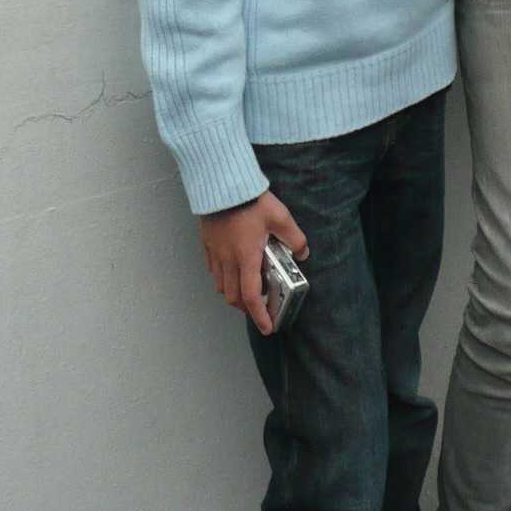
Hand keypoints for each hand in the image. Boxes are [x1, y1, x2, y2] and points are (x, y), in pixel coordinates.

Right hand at [198, 192, 308, 336]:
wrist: (222, 184)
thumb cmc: (250, 200)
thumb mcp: (280, 217)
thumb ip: (295, 238)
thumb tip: (303, 253)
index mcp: (247, 257)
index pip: (252, 297)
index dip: (260, 316)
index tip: (267, 327)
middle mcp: (228, 260)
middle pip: (234, 297)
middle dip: (247, 308)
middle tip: (259, 308)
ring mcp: (215, 253)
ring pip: (221, 286)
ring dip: (234, 294)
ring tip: (247, 288)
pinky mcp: (207, 244)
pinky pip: (213, 270)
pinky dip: (222, 278)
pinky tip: (232, 269)